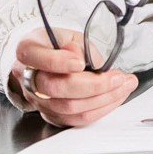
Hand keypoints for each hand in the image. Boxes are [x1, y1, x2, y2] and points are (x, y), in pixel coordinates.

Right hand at [13, 28, 137, 126]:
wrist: (48, 59)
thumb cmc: (58, 44)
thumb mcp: (69, 34)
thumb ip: (80, 46)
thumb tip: (90, 63)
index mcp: (28, 50)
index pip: (36, 58)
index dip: (58, 62)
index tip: (81, 62)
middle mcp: (28, 79)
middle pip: (56, 88)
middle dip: (93, 85)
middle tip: (118, 77)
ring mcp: (38, 100)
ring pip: (69, 108)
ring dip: (103, 98)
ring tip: (124, 85)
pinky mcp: (51, 114)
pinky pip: (76, 119)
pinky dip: (100, 109)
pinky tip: (115, 97)